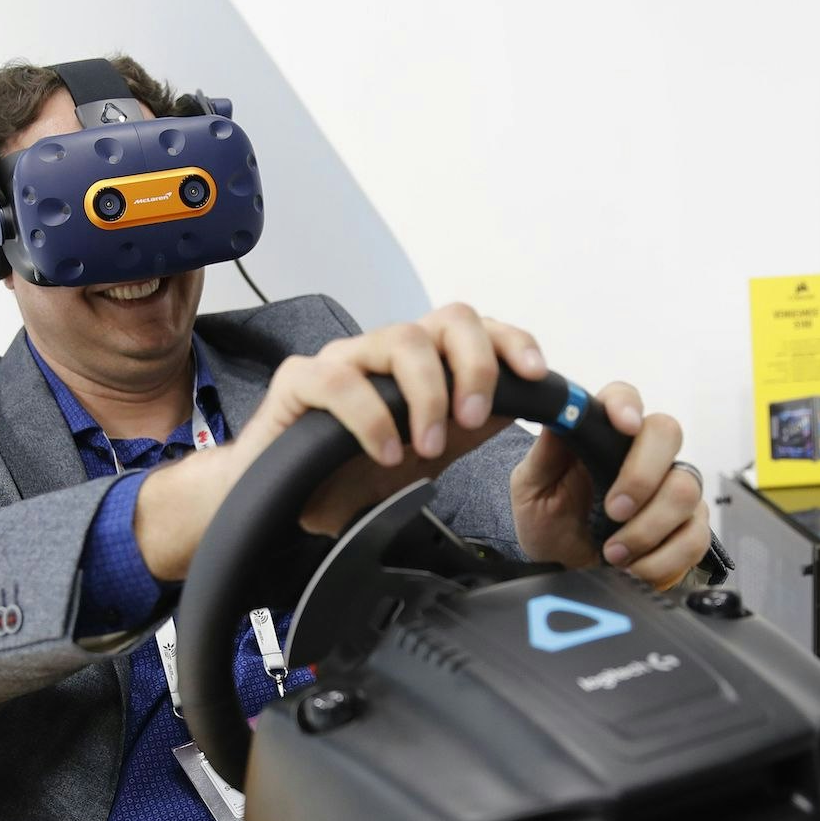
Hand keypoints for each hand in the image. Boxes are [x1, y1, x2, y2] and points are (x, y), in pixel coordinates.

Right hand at [236, 302, 548, 534]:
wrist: (283, 501)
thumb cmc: (351, 470)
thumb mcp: (430, 451)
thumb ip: (474, 424)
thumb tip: (532, 403)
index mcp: (422, 364)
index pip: (476, 327)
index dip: (511, 341)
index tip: (536, 375)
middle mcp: (385, 352)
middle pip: (449, 318)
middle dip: (475, 365)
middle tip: (473, 419)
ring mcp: (343, 360)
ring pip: (401, 341)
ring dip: (427, 396)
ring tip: (425, 448)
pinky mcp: (298, 381)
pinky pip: (340, 381)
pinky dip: (371, 418)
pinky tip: (384, 453)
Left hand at [510, 383, 711, 589]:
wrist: (564, 569)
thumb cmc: (548, 520)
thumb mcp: (531, 488)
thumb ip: (545, 453)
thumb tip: (559, 416)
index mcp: (604, 434)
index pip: (624, 398)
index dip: (627, 406)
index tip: (623, 425)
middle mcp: (644, 454)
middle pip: (668, 433)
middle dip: (642, 476)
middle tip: (613, 511)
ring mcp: (672, 487)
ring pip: (685, 491)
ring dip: (646, 530)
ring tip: (613, 552)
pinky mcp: (689, 525)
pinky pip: (695, 536)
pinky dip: (662, 559)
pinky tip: (636, 567)